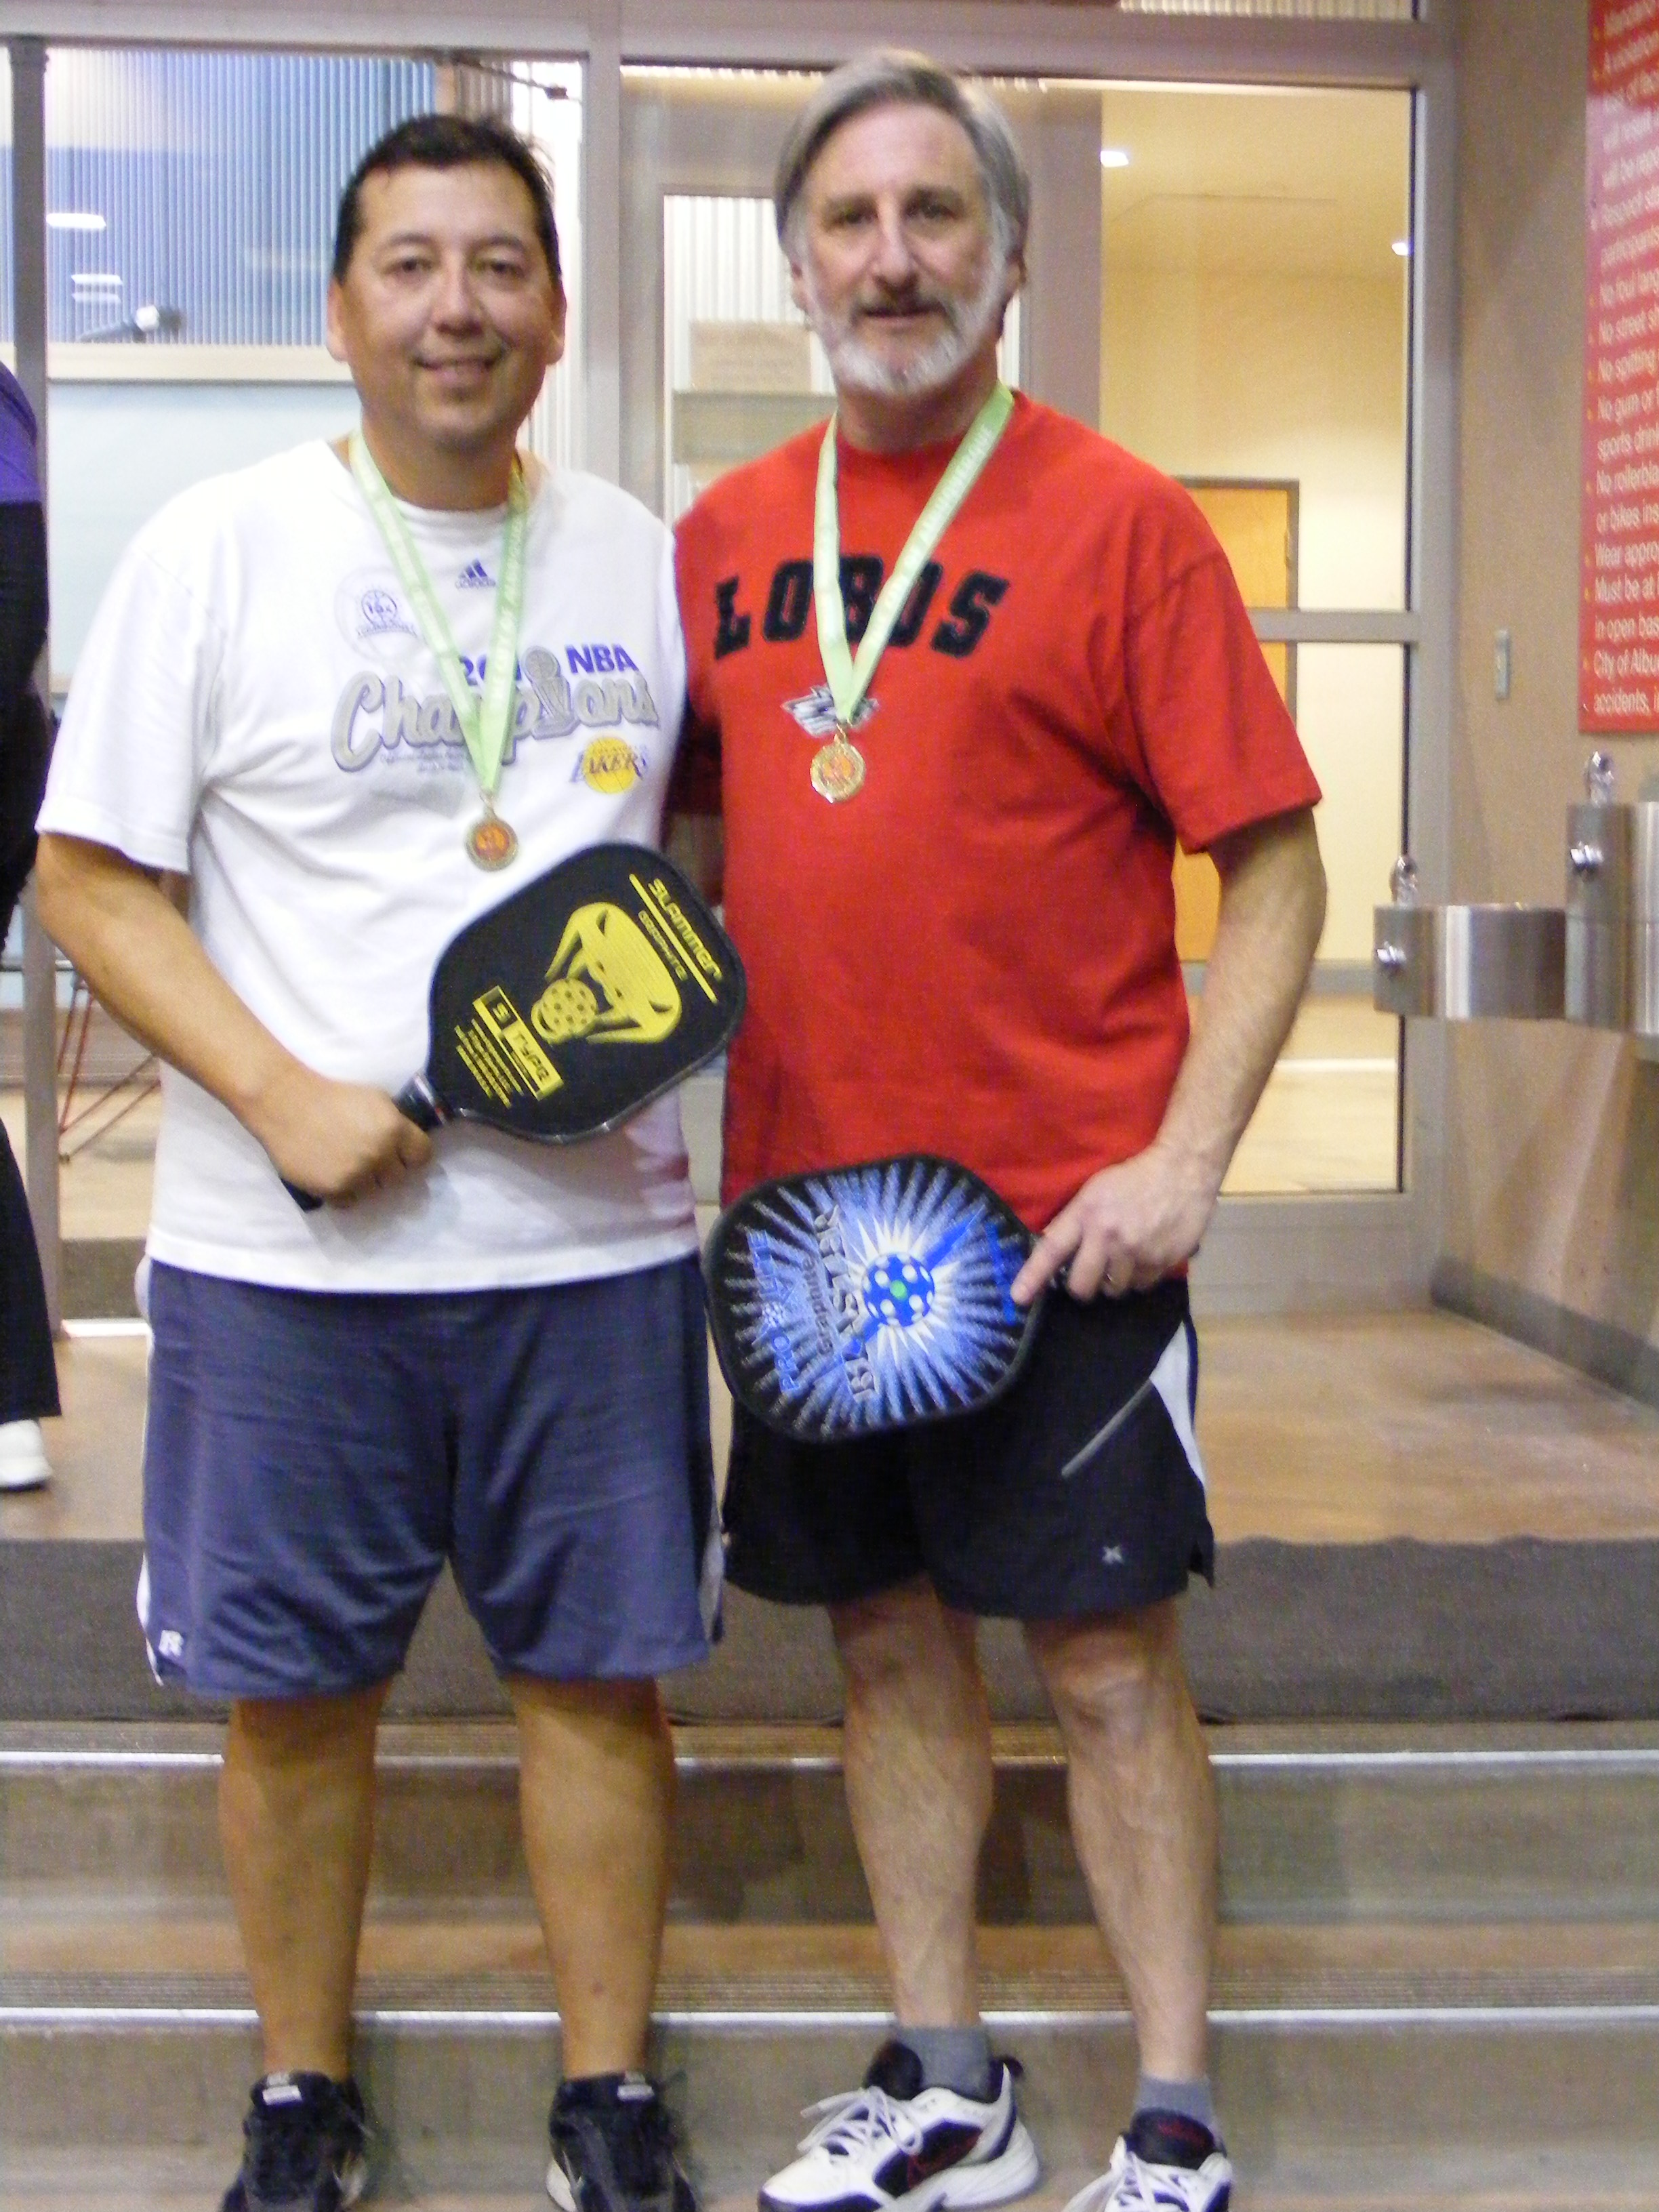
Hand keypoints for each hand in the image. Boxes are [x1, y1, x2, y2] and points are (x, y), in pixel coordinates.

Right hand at [249, 1063, 433, 1207]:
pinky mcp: (334, 1189)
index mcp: (393, 1128)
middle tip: (368, 1159)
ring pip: (375, 1193)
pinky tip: (332, 1175)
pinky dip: (343, 1193)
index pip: (422, 1156)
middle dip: (386, 1169)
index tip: (401, 1155)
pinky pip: (350, 1202)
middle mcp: (380, 1154)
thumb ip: (395, 1123)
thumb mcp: (375, 1100)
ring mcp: (357, 1174)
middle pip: (398, 1178)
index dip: (411, 1155)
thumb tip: (408, 1144)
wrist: (286, 1104)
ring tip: (347, 1166)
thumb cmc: (331, 1096)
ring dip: (365, 1183)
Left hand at [1010, 1142, 1219, 1305]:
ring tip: (1124, 1257)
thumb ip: (1074, 1220)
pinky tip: (1146, 1254)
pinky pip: (1142, 1285)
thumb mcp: (1095, 1190)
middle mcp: (1109, 1236)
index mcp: (1087, 1214)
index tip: (1018, 1297)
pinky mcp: (1163, 1261)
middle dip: (1082, 1286)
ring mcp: (1137, 1252)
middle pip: (1082, 1286)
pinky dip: (1141, 1276)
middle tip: (1088, 1275)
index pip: (1052, 1250)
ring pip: (1114, 1289)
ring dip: (1114, 1280)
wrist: (1183, 1169)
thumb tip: (1052, 1249)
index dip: (1033, 1277)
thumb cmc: (1134, 1177)